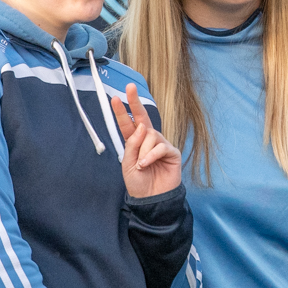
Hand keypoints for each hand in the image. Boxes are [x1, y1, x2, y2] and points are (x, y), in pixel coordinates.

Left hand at [111, 84, 180, 198]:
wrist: (151, 200)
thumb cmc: (139, 183)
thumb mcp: (128, 164)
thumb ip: (132, 145)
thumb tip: (141, 127)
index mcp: (135, 143)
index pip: (128, 124)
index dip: (122, 112)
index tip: (116, 98)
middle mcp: (148, 140)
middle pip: (142, 117)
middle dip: (135, 102)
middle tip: (130, 87)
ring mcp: (160, 145)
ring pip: (150, 135)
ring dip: (143, 150)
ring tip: (141, 164)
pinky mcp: (171, 152)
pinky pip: (160, 146)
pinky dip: (151, 154)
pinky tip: (146, 164)